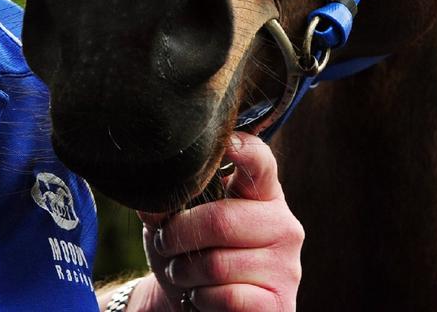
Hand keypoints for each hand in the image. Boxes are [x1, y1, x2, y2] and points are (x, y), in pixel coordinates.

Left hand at [134, 132, 302, 310]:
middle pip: (222, 220)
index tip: (227, 142)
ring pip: (218, 264)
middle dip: (179, 234)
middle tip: (165, 242)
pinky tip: (202, 297)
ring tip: (182, 272)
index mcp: (262, 192)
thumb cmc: (191, 253)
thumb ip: (166, 201)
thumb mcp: (174, 221)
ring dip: (185, 272)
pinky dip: (202, 300)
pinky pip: (229, 297)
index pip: (260, 162)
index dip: (245, 149)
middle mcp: (282, 223)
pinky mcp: (279, 303)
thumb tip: (152, 195)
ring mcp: (285, 265)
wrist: (199, 308)